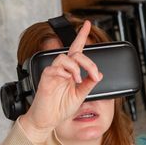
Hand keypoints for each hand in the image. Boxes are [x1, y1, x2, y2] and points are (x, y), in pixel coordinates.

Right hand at [17, 20, 102, 142]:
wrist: (48, 120)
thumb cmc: (61, 108)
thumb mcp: (81, 96)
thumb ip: (89, 84)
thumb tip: (99, 74)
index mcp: (71, 72)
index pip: (77, 50)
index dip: (81, 36)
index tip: (87, 24)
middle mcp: (62, 70)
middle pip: (75, 53)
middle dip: (88, 62)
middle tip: (94, 74)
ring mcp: (54, 73)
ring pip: (65, 58)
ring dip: (76, 67)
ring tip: (79, 80)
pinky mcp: (46, 78)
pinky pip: (55, 68)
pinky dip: (66, 72)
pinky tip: (70, 81)